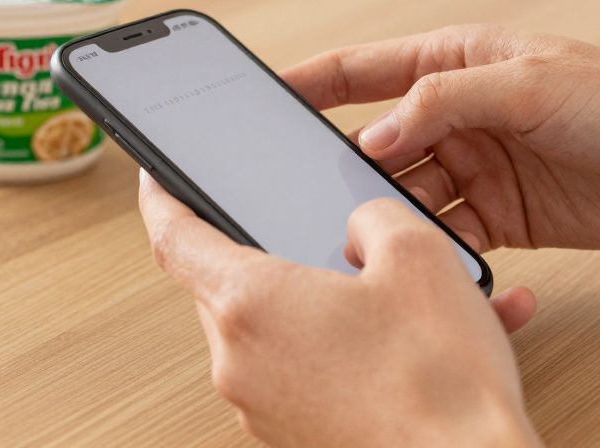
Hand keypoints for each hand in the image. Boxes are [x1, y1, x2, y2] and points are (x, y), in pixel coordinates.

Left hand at [139, 172, 539, 447]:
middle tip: (316, 234)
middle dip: (271, 253)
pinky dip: (345, 348)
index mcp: (250, 304)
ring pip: (275, 329)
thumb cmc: (441, 385)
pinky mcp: (294, 435)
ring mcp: (263, 406)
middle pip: (228, 284)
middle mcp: (241, 361)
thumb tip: (360, 226)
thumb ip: (373, 215)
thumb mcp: (418, 256)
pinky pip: (305, 371)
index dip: (163, 198)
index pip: (174, 238)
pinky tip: (410, 342)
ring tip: (397, 296)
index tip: (158, 178)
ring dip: (322, 303)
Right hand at [282, 24, 599, 248]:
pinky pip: (444, 231)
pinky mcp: (501, 215)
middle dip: (341, 164)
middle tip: (305, 190)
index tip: (261, 97)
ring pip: (404, 192)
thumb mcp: (528, 84)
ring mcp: (478, 166)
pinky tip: (415, 255)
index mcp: (458, 62)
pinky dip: (427, 245)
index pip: (364, 69)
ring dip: (384, 212)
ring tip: (361, 232)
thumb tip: (372, 136)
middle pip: (376, 139)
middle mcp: (459, 113)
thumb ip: (442, 104)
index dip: (310, 82)